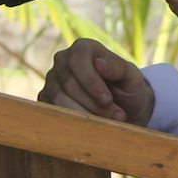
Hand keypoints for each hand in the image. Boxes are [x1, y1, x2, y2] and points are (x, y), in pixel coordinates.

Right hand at [37, 38, 153, 125]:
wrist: (124, 112)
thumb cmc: (128, 90)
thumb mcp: (131, 77)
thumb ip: (118, 68)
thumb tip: (98, 64)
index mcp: (83, 48)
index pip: (78, 58)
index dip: (91, 81)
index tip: (107, 100)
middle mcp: (63, 61)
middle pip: (69, 83)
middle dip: (93, 104)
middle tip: (116, 117)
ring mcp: (52, 82)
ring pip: (59, 100)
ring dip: (86, 116)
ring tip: (109, 124)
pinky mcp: (46, 102)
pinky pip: (54, 114)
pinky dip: (75, 124)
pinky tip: (93, 129)